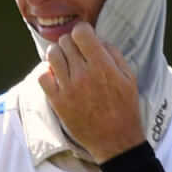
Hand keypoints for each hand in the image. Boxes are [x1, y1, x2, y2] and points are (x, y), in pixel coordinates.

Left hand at [37, 23, 145, 162]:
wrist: (114, 139)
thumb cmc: (124, 107)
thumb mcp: (129, 76)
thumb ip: (113, 54)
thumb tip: (97, 40)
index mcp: (103, 65)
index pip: (81, 32)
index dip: (82, 31)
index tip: (84, 38)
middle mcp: (83, 74)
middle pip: (65, 42)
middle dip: (70, 43)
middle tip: (75, 52)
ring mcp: (67, 88)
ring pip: (52, 55)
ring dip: (57, 54)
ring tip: (64, 61)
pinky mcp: (57, 101)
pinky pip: (42, 77)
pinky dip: (47, 72)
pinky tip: (56, 76)